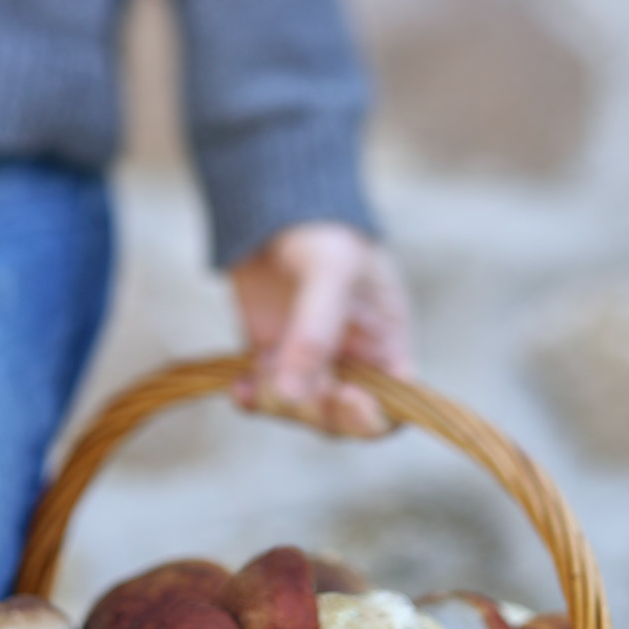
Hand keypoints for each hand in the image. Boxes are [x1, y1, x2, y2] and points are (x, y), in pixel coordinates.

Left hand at [229, 222, 413, 436]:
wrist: (274, 205)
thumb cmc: (323, 231)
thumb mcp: (330, 273)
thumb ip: (315, 333)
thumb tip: (292, 394)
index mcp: (386, 348)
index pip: (391, 412)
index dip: (368, 417)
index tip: (343, 392)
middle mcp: (352, 367)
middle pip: (340, 423)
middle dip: (312, 409)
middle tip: (284, 379)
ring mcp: (310, 368)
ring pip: (298, 414)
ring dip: (275, 402)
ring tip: (258, 371)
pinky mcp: (272, 363)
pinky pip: (263, 400)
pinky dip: (250, 400)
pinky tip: (238, 384)